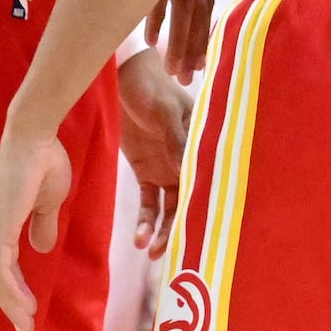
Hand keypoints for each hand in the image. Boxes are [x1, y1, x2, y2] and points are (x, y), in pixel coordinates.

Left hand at [0, 118, 75, 330]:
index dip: (13, 290)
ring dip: (11, 305)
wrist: (36, 138)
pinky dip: (11, 291)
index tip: (29, 310)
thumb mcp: (49, 202)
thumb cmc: (44, 161)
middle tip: (25, 328)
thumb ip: (43, 225)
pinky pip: (1, 269)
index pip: (2, 266)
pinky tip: (24, 306)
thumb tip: (42, 248)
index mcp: (0, 223)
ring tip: (27, 324)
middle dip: (10, 306)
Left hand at [114, 57, 190, 258]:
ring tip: (152, 251)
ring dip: (163, 231)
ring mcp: (168, 169)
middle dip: (183, 228)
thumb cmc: (150, 88)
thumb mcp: (165, 111)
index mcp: (203, 145)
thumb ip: (176, 140)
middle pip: (191, 201)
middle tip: (172, 251)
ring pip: (170, 209)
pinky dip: (145, 221)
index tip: (207, 233)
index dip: (209, 206)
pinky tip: (139, 238)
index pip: (210, 180)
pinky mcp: (147, 173)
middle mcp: (190, 161)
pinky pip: (149, 204)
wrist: (120, 79)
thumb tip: (187, 173)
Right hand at [156, 0, 216, 81]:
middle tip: (186, 78)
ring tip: (172, 69)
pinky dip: (156, 18)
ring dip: (179, 41)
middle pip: (198, 12)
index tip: (200, 65)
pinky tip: (151, 41)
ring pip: (184, 8)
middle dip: (194, 47)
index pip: (205, 6)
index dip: (203, 35)